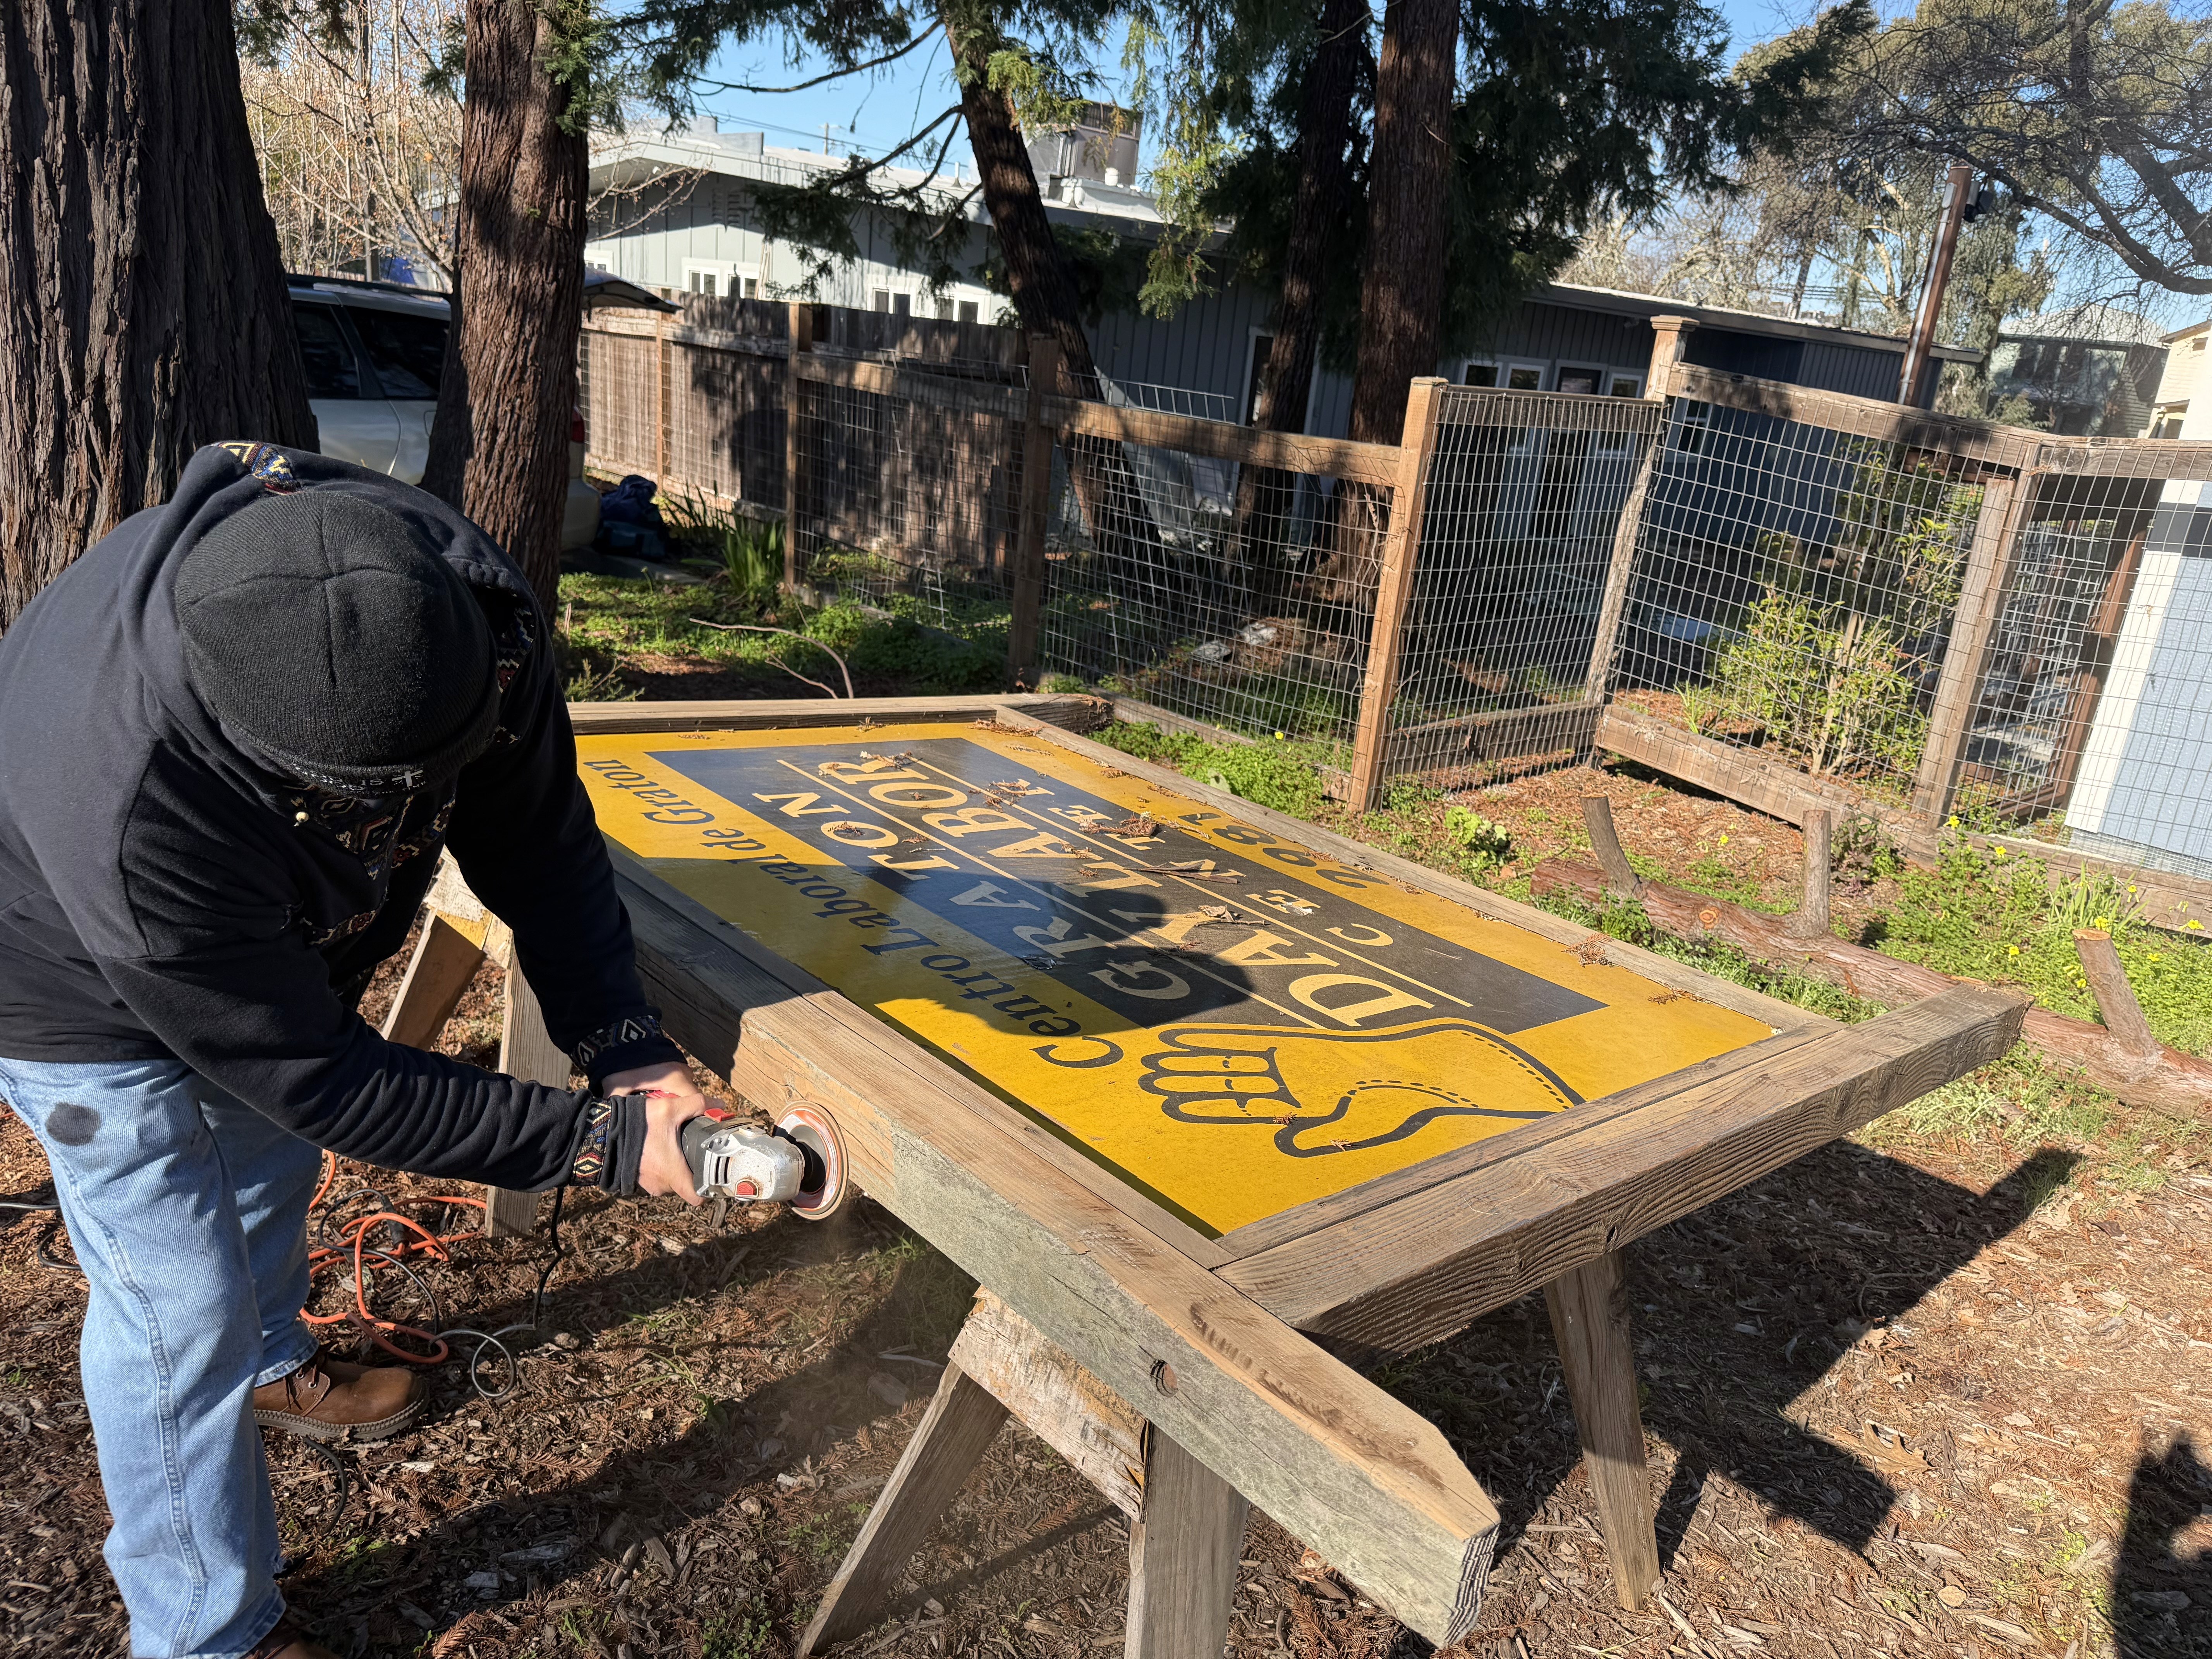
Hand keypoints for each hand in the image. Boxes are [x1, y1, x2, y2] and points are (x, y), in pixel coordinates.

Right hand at [604, 1061, 709, 1203]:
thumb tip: (719, 1103)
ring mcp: (647, 1183)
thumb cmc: (638, 1124)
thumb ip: (697, 1104)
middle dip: (690, 1168)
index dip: (708, 1189)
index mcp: (673, 1174)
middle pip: (685, 1184)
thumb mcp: (670, 1108)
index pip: (697, 1197)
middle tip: (694, 1149)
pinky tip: (659, 1147)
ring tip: (675, 1145)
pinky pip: (655, 1175)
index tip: (713, 1174)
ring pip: (669, 1179)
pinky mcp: (636, 1178)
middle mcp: (660, 1184)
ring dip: (673, 1165)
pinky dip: (659, 1165)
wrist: (601, 1131)